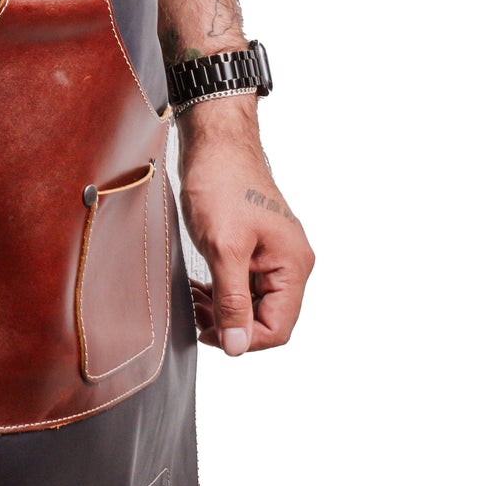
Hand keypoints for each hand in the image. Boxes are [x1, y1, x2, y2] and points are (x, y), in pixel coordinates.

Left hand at [177, 97, 314, 356]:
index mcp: (293, 265)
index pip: (278, 329)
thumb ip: (232, 300)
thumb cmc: (222, 182)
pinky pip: (244, 285)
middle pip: (266, 319)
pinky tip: (199, 289)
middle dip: (230, 323)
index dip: (243, 338)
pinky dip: (221, 292)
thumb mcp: (223, 248)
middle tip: (195, 314)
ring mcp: (273, 255)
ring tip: (193, 302)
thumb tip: (236, 344)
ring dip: (223, 309)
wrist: (214, 142)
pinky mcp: (255, 247)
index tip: (210, 333)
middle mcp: (290, 263)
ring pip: (252, 304)